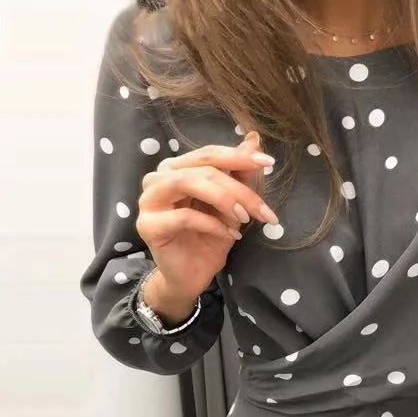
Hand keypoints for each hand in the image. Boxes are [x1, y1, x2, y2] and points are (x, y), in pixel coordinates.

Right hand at [136, 133, 277, 318]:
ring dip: (224, 199)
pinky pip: (184, 216)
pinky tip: (230, 234)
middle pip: (203, 169)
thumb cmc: (210, 239)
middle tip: (264, 210)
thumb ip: (239, 174)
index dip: (239, 156)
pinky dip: (213, 224)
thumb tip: (254, 139)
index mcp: (177, 169)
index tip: (269, 162)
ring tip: (246, 218)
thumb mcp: (232, 206)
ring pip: (188, 183)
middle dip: (239, 188)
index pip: (209, 155)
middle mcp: (159, 179)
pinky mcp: (148, 225)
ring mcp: (149, 201)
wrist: (192, 277)